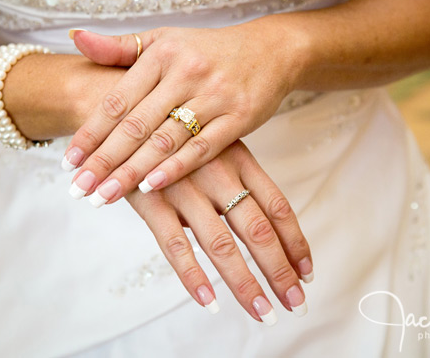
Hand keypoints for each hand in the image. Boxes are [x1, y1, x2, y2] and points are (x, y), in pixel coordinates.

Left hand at [63, 24, 291, 205]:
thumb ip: (120, 47)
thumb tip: (76, 39)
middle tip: (78, 189)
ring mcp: (214, 96)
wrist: (271, 50)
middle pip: (135, 125)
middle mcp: (185, 74)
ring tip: (104, 196)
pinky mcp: (239, 117)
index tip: (68, 161)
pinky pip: (203, 148)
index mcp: (161, 56)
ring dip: (132, 172)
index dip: (90, 133)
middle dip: (103, 161)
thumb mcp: (165, 39)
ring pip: (165, 141)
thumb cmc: (209, 49)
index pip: (117, 101)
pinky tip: (151, 188)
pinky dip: (176, 169)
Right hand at [125, 141, 312, 323]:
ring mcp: (185, 187)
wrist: (122, 114)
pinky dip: (193, 277)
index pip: (277, 206)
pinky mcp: (151, 200)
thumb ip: (235, 181)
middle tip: (296, 304)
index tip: (307, 272)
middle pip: (258, 230)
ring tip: (264, 313)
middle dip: (280, 271)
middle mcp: (218, 173)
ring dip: (245, 283)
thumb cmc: (175, 135)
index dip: (295, 242)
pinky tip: (210, 303)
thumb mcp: (214, 146)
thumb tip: (258, 227)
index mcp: (239, 158)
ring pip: (221, 244)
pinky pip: (175, 245)